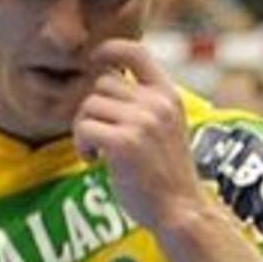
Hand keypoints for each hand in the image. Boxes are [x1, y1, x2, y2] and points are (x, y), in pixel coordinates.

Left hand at [73, 39, 203, 230]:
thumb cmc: (166, 173)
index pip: (135, 52)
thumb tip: (103, 78)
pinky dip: (82, 145)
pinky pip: (84, 128)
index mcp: (168, 96)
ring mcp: (142, 123)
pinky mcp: (124, 144)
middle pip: (101, 84)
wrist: (181, 211)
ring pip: (88, 106)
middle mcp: (157, 104)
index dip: (109, 50)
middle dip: (92, 109)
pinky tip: (95, 161)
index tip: (94, 60)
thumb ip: (144, 102)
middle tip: (99, 136)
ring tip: (98, 151)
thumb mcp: (166, 127)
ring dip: (84, 129)